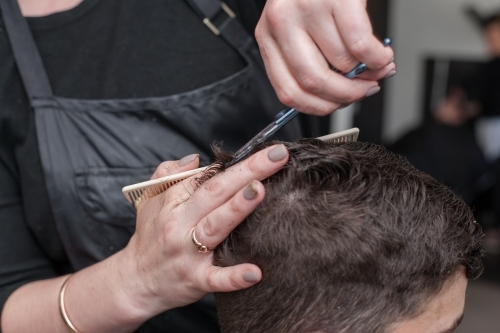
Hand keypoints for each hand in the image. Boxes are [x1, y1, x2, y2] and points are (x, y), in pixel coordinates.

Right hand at [120, 145, 289, 316]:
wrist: (135, 281)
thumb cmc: (149, 236)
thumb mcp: (150, 198)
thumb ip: (168, 173)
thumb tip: (196, 158)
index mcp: (174, 201)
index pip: (206, 176)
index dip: (237, 162)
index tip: (267, 151)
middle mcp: (181, 223)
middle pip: (216, 192)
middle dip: (248, 171)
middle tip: (277, 156)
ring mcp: (188, 252)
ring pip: (215, 226)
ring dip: (238, 207)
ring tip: (260, 190)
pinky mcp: (194, 279)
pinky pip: (215, 278)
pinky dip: (233, 277)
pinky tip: (254, 273)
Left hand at [256, 0, 395, 114]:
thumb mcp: (297, 27)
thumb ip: (311, 59)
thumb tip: (345, 90)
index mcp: (268, 37)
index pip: (287, 91)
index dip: (319, 106)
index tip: (338, 105)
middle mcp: (282, 23)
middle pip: (313, 82)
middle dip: (346, 96)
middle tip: (364, 91)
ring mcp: (307, 9)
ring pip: (340, 64)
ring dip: (367, 75)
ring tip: (377, 69)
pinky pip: (360, 44)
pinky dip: (376, 58)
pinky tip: (381, 56)